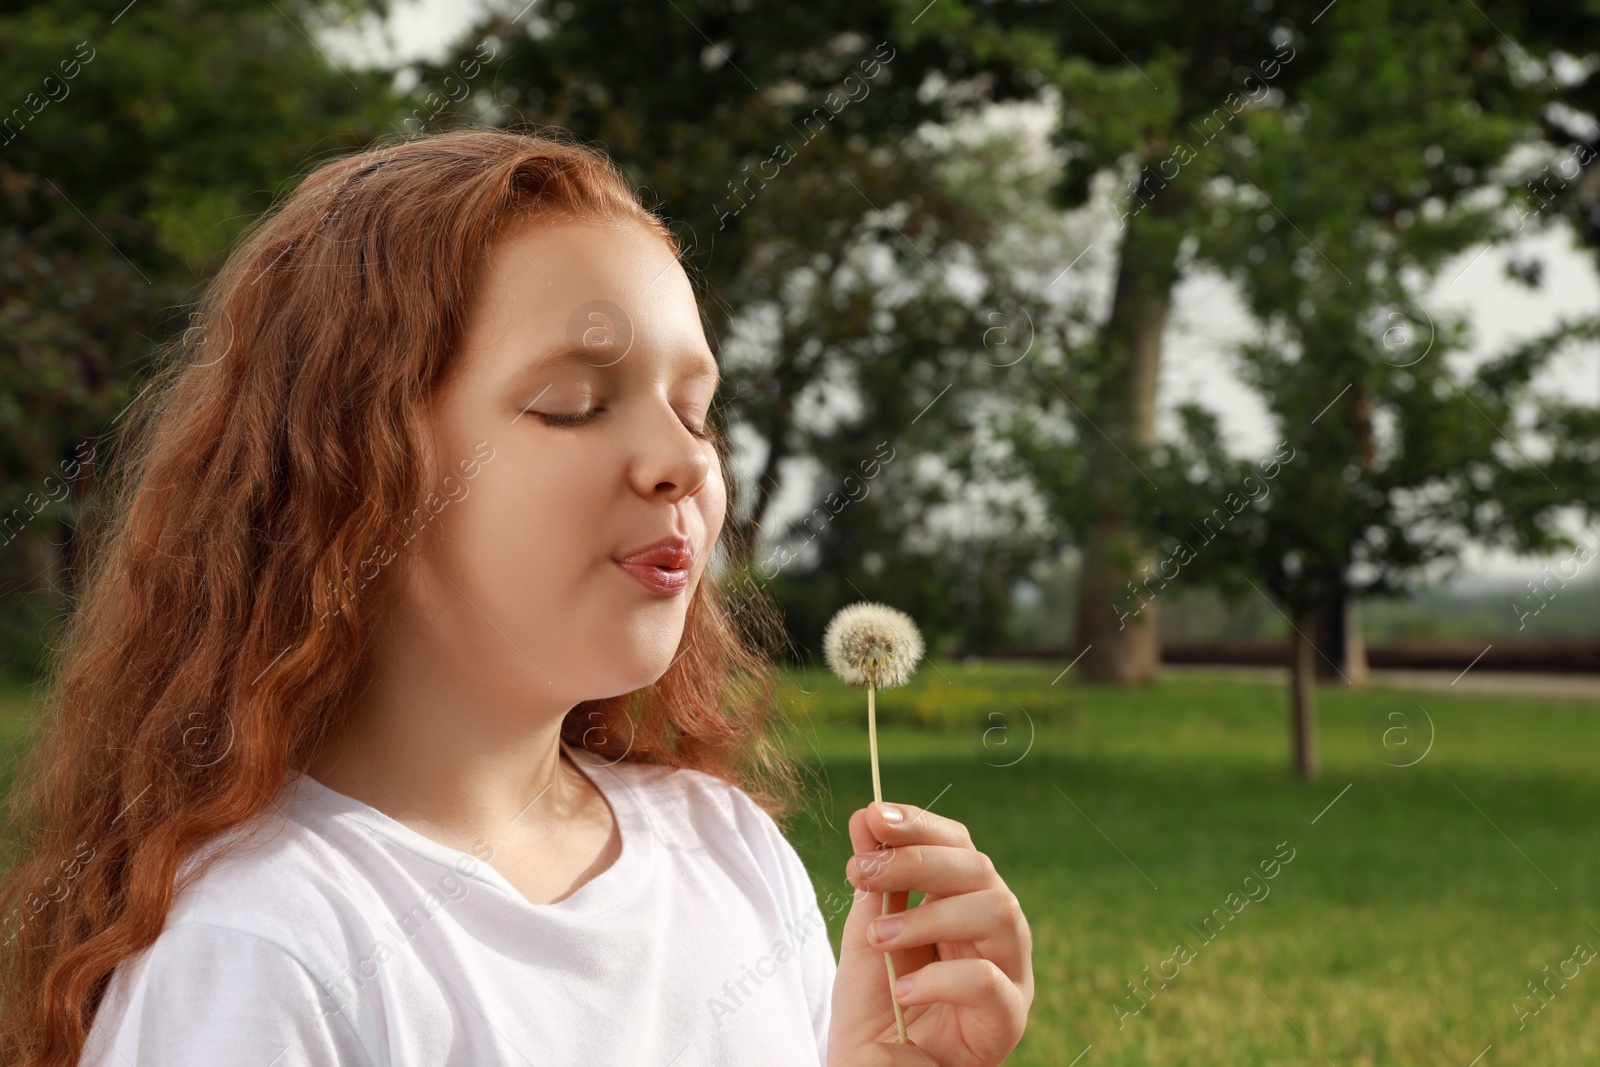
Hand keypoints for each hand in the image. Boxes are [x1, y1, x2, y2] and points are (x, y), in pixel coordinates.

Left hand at [826, 801, 1032, 1066]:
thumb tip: (866, 816)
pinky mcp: (1008, 1021)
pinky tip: (902, 992)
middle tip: (863, 872)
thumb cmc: (875, 1015)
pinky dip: (938, 978)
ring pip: (998, 911)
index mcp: (965, 907)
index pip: (958, 847)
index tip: (874, 817)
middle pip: (981, 869)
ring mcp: (1010, 975)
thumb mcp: (866, 938)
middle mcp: (995, 935)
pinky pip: (988, 980)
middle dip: (919, 861)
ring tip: (879, 941)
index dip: (921, 825)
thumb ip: (874, 883)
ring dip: (928, 917)